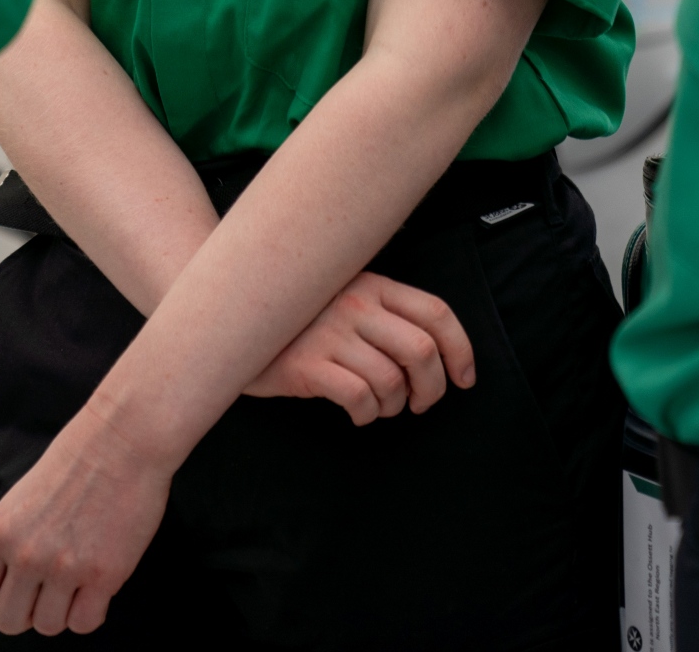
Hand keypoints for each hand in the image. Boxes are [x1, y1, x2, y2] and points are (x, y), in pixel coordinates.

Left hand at [0, 408, 175, 635]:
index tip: (14, 592)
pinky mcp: (104, 575)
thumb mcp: (23, 496)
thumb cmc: (79, 458)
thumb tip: (11, 579)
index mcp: (0, 532)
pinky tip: (97, 588)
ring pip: (48, 626)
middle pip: (9, 620)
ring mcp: (65, 567)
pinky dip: (90, 612)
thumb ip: (11, 539)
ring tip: (76, 584)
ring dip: (61, 611)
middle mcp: (26, 554)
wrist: (125, 437)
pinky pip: (85, 623)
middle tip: (48, 591)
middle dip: (28, 611)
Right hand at [241, 269, 474, 424]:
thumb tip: (433, 356)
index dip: (461, 350)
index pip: (436, 312)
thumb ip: (384, 312)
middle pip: (422, 350)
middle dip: (433, 388)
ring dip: (394, 406)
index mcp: (373, 284)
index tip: (465, 379)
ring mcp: (330, 333)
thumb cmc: (300, 319)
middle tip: (421, 404)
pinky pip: (358, 398)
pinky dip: (367, 415)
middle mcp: (356, 304)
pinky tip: (358, 414)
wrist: (233, 320)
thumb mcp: (345, 298)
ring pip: (391, 381)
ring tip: (380, 407)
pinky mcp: (306, 365)